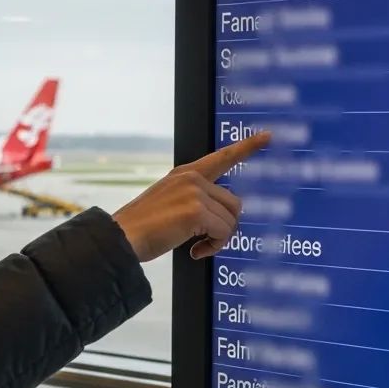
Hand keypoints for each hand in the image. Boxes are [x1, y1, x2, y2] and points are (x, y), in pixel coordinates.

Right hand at [112, 131, 270, 261]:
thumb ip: (195, 203)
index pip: (221, 157)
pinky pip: (223, 233)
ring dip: (218, 239)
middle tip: (204, 241)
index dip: (246, 147)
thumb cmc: (141, 230)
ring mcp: (195, 192)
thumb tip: (223, 219)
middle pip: (233, 203)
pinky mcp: (196, 211)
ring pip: (230, 220)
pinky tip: (194, 251)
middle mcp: (192, 178)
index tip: (268, 136)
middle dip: (224, 226)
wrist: (120, 239)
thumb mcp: (168, 205)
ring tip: (195, 246)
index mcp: (184, 174)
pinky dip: (213, 247)